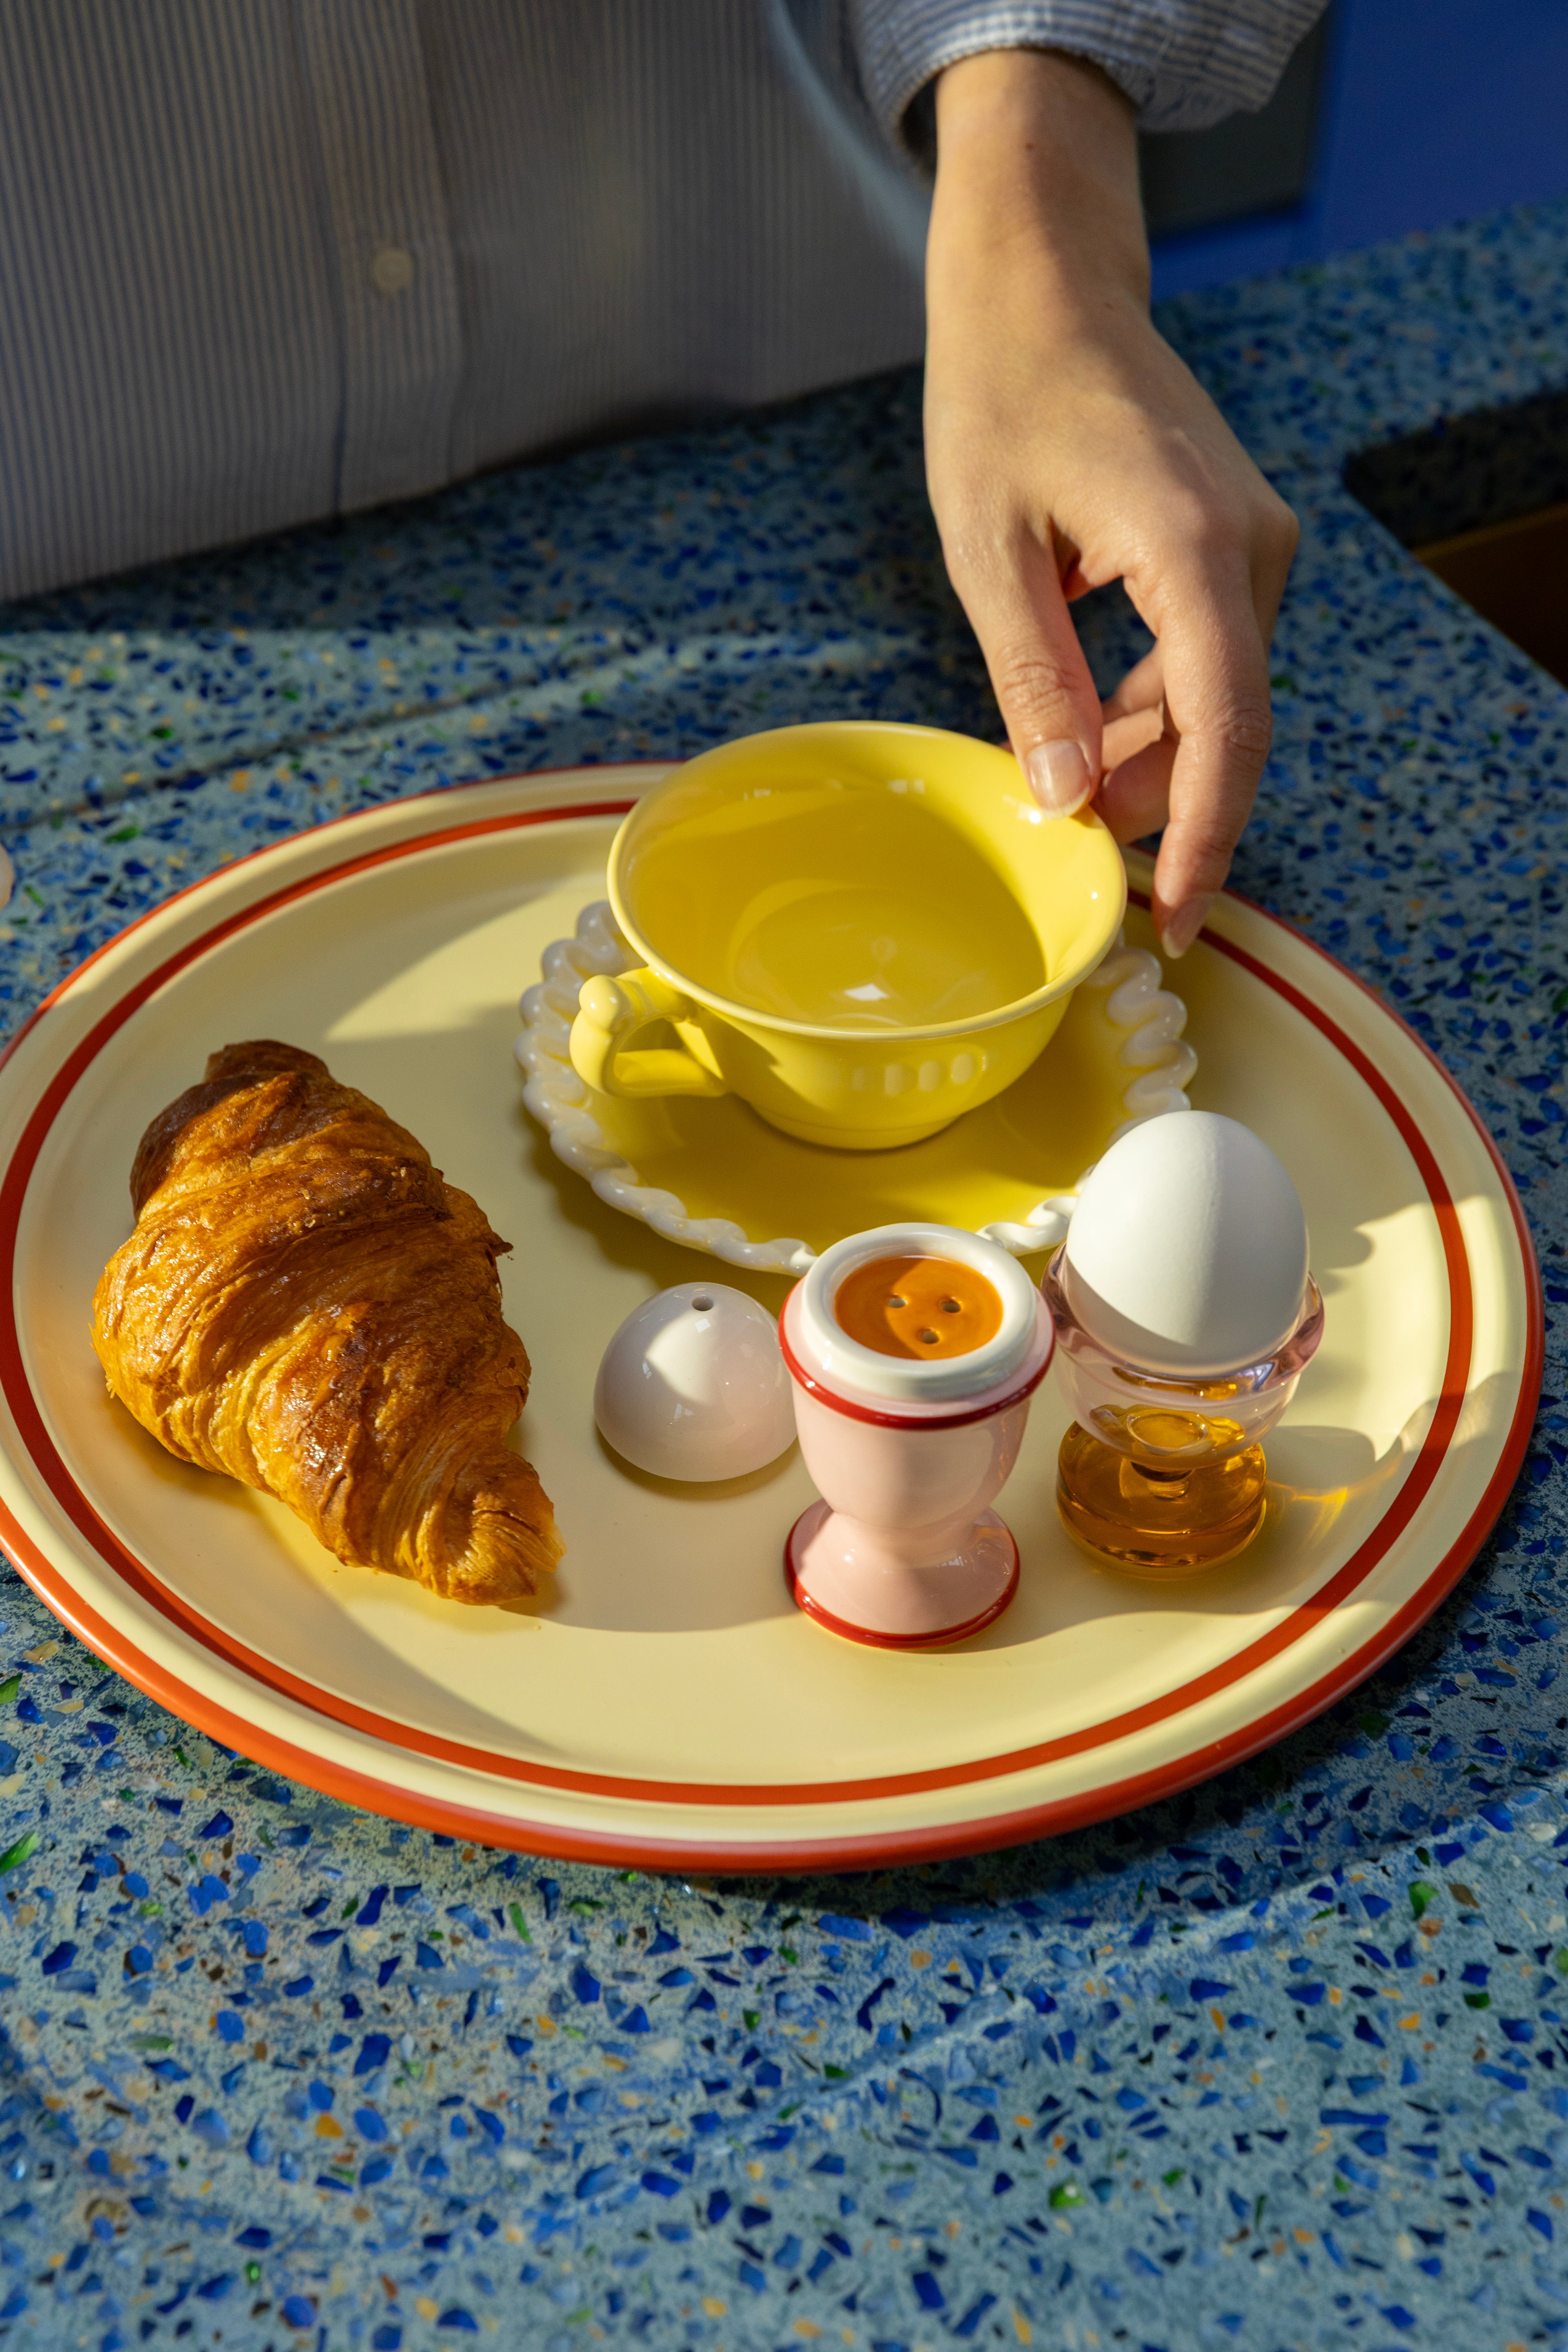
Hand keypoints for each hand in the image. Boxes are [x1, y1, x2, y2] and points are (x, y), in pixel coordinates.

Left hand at [923, 49, 1298, 955]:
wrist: (1045, 290)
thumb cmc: (1003, 398)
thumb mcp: (989, 551)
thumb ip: (1034, 678)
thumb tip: (1063, 794)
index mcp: (1193, 546)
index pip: (1227, 723)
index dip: (1205, 832)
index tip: (1177, 913)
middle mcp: (1249, 548)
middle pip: (1225, 723)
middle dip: (1159, 802)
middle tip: (1077, 852)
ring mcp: (1250, 544)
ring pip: (1214, 698)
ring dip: (1148, 757)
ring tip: (1065, 784)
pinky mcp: (1231, 545)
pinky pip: (1204, 658)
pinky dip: (1151, 709)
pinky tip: (1088, 727)